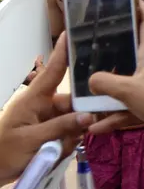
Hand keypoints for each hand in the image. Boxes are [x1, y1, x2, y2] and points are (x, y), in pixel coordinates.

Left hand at [0, 35, 93, 184]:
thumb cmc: (4, 152)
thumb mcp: (32, 141)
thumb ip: (61, 128)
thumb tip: (89, 116)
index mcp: (34, 100)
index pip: (52, 72)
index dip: (63, 54)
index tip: (73, 35)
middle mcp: (43, 106)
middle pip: (73, 102)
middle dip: (80, 118)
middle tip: (82, 132)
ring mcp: (46, 120)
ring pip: (74, 120)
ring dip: (72, 136)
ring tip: (56, 151)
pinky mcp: (48, 133)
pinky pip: (69, 134)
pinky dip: (67, 144)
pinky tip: (56, 153)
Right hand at [88, 1, 143, 137]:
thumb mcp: (128, 90)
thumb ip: (105, 83)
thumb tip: (91, 80)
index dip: (140, 8)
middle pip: (138, 49)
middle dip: (120, 46)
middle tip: (100, 43)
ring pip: (133, 81)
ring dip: (113, 89)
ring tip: (90, 96)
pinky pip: (134, 105)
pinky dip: (118, 114)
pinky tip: (99, 127)